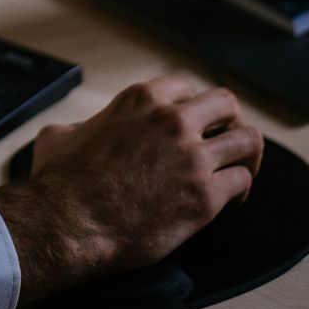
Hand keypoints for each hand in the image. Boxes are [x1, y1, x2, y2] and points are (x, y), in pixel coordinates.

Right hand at [0, 75, 262, 302]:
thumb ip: (83, 125)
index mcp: (140, 99)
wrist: (71, 222)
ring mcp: (193, 157)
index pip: (186, 86)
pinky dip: (240, 191)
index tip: (192, 122)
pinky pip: (243, 181)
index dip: (191, 105)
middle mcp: (172, 120)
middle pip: (226, 105)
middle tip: (223, 142)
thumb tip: (83, 131)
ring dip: (245, 155)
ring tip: (237, 169)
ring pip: (248, 141)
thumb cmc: (61, 180)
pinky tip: (229, 201)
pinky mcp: (206, 196)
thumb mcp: (60, 133)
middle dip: (228, 122)